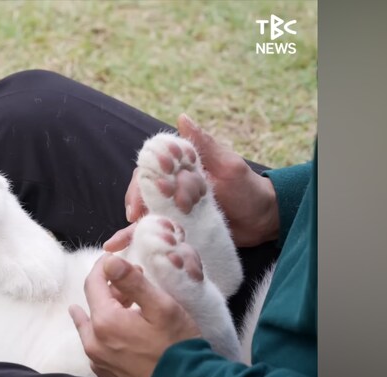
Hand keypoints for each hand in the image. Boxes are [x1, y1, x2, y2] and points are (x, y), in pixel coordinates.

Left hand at [69, 254, 201, 376]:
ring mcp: (98, 362)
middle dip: (110, 289)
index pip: (93, 283)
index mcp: (104, 322)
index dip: (103, 267)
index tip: (113, 258)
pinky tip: (122, 330)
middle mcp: (94, 343)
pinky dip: (106, 333)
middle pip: (93, 305)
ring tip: (127, 303)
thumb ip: (132, 281)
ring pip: (93, 327)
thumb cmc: (178, 346)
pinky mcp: (106, 375)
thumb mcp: (161, 307)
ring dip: (107, 310)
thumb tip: (109, 261)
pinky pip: (98, 346)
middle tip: (133, 283)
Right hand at [123, 114, 279, 246]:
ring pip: (144, 213)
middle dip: (136, 202)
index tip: (145, 188)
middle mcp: (172, 188)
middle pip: (142, 191)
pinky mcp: (177, 229)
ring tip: (121, 238)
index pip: (152, 168)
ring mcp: (173, 210)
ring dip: (134, 224)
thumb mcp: (228, 165)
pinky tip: (125, 248)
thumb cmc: (248, 188)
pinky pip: (156, 233)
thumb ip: (204, 145)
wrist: (264, 220)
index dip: (144, 177)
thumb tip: (182, 118)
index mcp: (181, 169)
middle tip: (135, 215)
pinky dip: (140, 240)